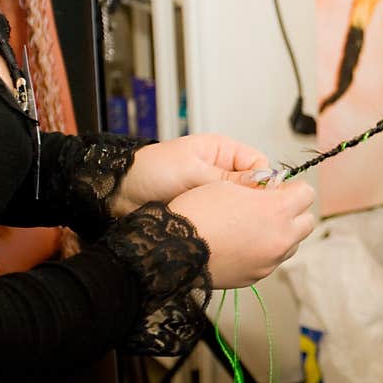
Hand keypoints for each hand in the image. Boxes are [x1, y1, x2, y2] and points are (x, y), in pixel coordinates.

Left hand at [113, 134, 269, 216]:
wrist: (119, 193)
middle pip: (253, 187)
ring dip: (238, 214)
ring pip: (242, 205)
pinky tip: (224, 230)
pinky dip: (227, 224)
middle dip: (251, 201)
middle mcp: (223, 171)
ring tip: (231, 223)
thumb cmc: (151, 170)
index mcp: (224, 152)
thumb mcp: (193, 170)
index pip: (259, 165)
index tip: (261, 198)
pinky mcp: (208, 211)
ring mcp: (216, 192)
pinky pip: (227, 218)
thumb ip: (228, 180)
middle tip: (246, 214)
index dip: (263, 182)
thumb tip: (263, 183)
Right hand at [169, 180, 315, 288]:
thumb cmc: (196, 213)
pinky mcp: (257, 277)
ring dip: (282, 234)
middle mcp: (280, 237)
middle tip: (271, 208)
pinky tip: (242, 245)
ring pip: (292, 244)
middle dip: (294, 212)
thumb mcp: (227, 185)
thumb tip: (269, 190)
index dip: (293, 188)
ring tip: (255, 228)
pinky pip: (271, 261)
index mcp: (277, 209)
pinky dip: (264, 252)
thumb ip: (256, 188)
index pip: (307, 193)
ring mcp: (270, 260)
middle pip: (307, 222)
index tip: (279, 189)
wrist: (172, 250)